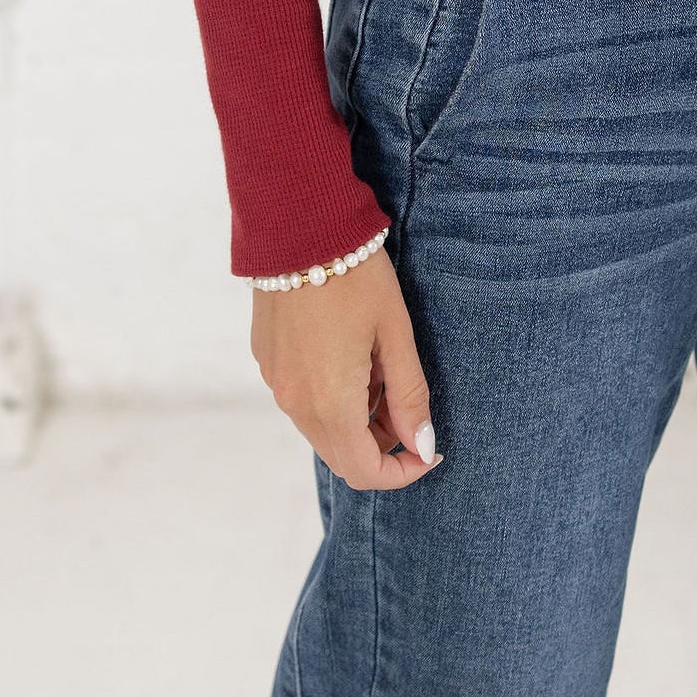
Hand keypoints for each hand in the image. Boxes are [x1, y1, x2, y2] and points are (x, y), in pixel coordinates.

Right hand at [250, 248, 440, 490]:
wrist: (297, 225)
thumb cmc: (356, 276)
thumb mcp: (396, 334)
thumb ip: (410, 396)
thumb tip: (422, 445)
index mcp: (330, 403)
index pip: (364, 472)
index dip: (402, 472)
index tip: (430, 449)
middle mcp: (295, 403)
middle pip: (342, 455)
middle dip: (382, 445)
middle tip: (411, 408)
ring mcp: (275, 382)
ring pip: (321, 427)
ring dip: (357, 419)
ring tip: (383, 369)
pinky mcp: (266, 360)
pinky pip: (302, 398)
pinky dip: (332, 396)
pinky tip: (352, 354)